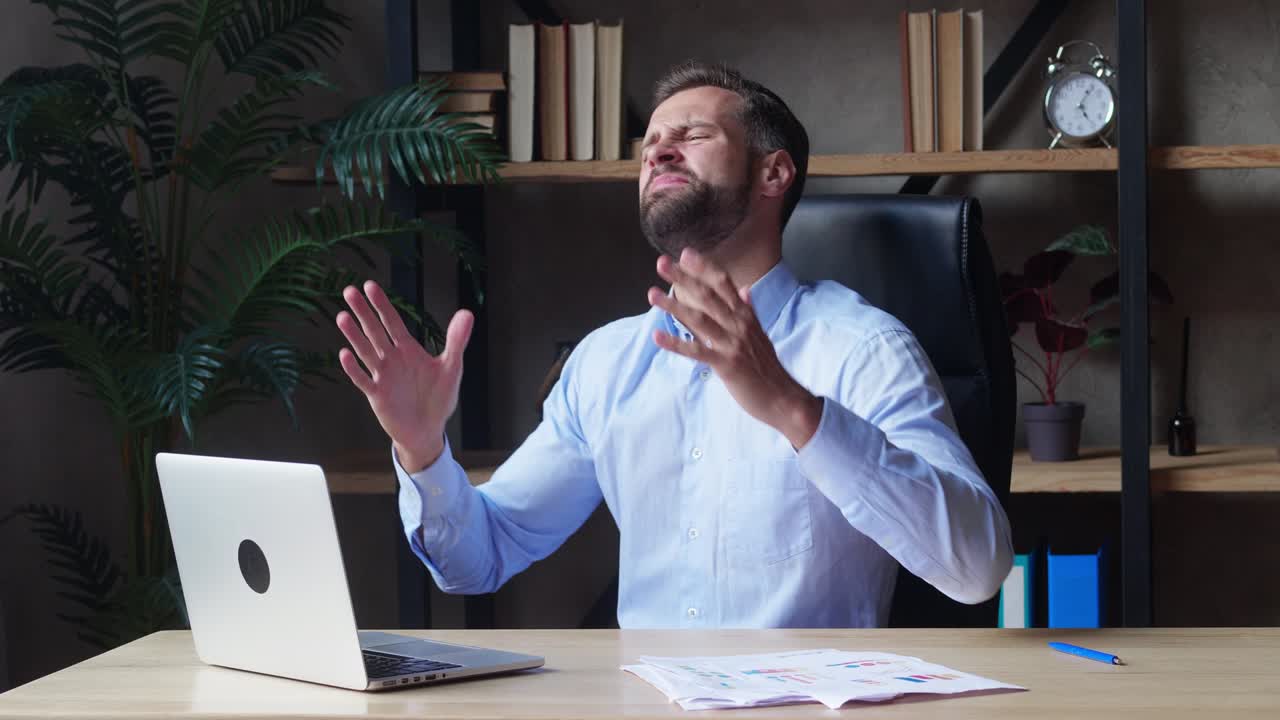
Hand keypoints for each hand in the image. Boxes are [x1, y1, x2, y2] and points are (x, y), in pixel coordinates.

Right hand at [336, 281, 472, 472]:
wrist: (428, 430)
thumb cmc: (439, 399)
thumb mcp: (452, 367)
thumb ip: (456, 340)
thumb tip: (467, 312)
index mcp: (408, 350)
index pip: (392, 322)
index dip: (382, 304)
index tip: (369, 285)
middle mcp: (392, 360)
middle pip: (374, 331)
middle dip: (363, 312)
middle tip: (348, 290)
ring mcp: (382, 376)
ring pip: (365, 351)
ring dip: (354, 335)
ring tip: (342, 316)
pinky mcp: (376, 395)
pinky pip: (363, 379)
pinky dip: (353, 368)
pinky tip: (344, 354)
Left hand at [647, 249, 822, 448]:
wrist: (783, 398)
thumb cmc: (768, 368)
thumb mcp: (760, 334)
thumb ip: (749, 310)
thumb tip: (744, 289)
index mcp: (745, 316)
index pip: (724, 284)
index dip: (704, 268)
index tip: (686, 254)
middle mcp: (739, 325)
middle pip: (708, 296)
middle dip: (684, 278)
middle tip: (661, 263)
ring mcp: (733, 344)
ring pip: (699, 319)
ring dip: (674, 306)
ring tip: (652, 294)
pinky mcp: (727, 365)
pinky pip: (698, 351)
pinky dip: (677, 343)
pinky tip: (658, 336)